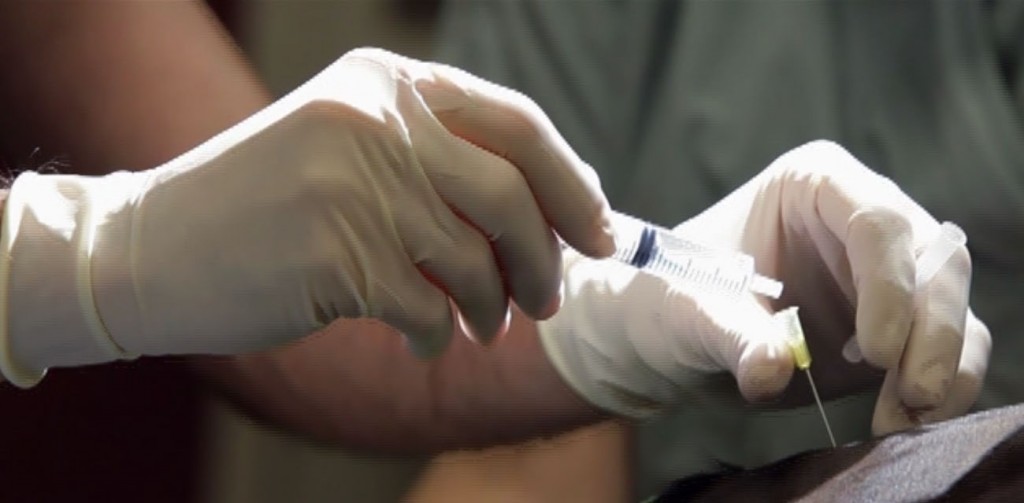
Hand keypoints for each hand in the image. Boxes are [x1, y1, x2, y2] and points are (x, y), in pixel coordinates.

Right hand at [0, 48, 614, 386]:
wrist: (154, 248)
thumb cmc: (268, 205)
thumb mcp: (354, 150)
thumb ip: (445, 165)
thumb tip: (563, 211)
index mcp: (387, 82)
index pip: (517, 125)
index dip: (572, 184)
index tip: (600, 234)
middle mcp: (374, 121)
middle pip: (510, 194)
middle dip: (546, 256)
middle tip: (551, 298)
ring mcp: (352, 185)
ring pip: (476, 261)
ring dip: (495, 307)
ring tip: (483, 325)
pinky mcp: (334, 255)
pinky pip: (427, 309)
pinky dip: (437, 335)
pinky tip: (421, 341)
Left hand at [539, 140, 989, 433]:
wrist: (670, 341)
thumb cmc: (669, 301)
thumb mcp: (684, 312)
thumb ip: (727, 335)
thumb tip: (772, 369)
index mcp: (815, 183)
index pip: (877, 221)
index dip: (890, 285)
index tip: (874, 351)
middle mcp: (864, 217)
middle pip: (934, 263)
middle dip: (931, 332)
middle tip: (910, 394)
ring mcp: (888, 271)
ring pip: (952, 308)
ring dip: (941, 368)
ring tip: (902, 420)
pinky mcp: (898, 324)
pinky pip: (948, 349)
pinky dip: (939, 389)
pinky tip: (904, 420)